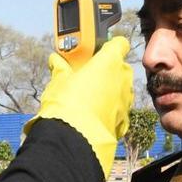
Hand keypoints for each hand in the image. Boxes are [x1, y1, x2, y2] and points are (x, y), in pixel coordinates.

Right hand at [24, 37, 133, 176]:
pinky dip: (110, 110)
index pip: (118, 43)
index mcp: (109, 61)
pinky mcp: (124, 119)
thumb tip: (56, 60)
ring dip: (109, 91)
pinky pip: (118, 109)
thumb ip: (61, 68)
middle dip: (106, 71)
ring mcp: (126, 99)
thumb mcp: (59, 81)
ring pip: (120, 89)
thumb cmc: (67, 103)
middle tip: (86, 77)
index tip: (96, 52)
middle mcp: (123, 78)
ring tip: (88, 99)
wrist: (75, 138)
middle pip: (120, 67)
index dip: (108, 47)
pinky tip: (93, 115)